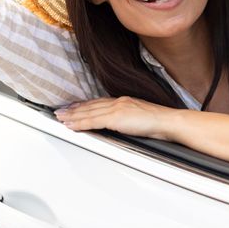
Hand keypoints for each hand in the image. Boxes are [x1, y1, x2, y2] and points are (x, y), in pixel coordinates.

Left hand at [55, 96, 176, 140]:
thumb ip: (128, 119)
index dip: (85, 105)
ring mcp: (116, 108)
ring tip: (60, 118)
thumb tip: (122, 125)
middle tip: (60, 111)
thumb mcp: (140, 119)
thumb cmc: (159, 123)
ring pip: (89, 112)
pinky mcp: (116, 117)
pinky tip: (71, 125)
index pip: (99, 102)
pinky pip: (93, 120)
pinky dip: (80, 122)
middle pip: (91, 105)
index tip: (74, 107)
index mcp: (124, 101)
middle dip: (74, 109)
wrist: (168, 122)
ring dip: (72, 115)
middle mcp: (118, 102)